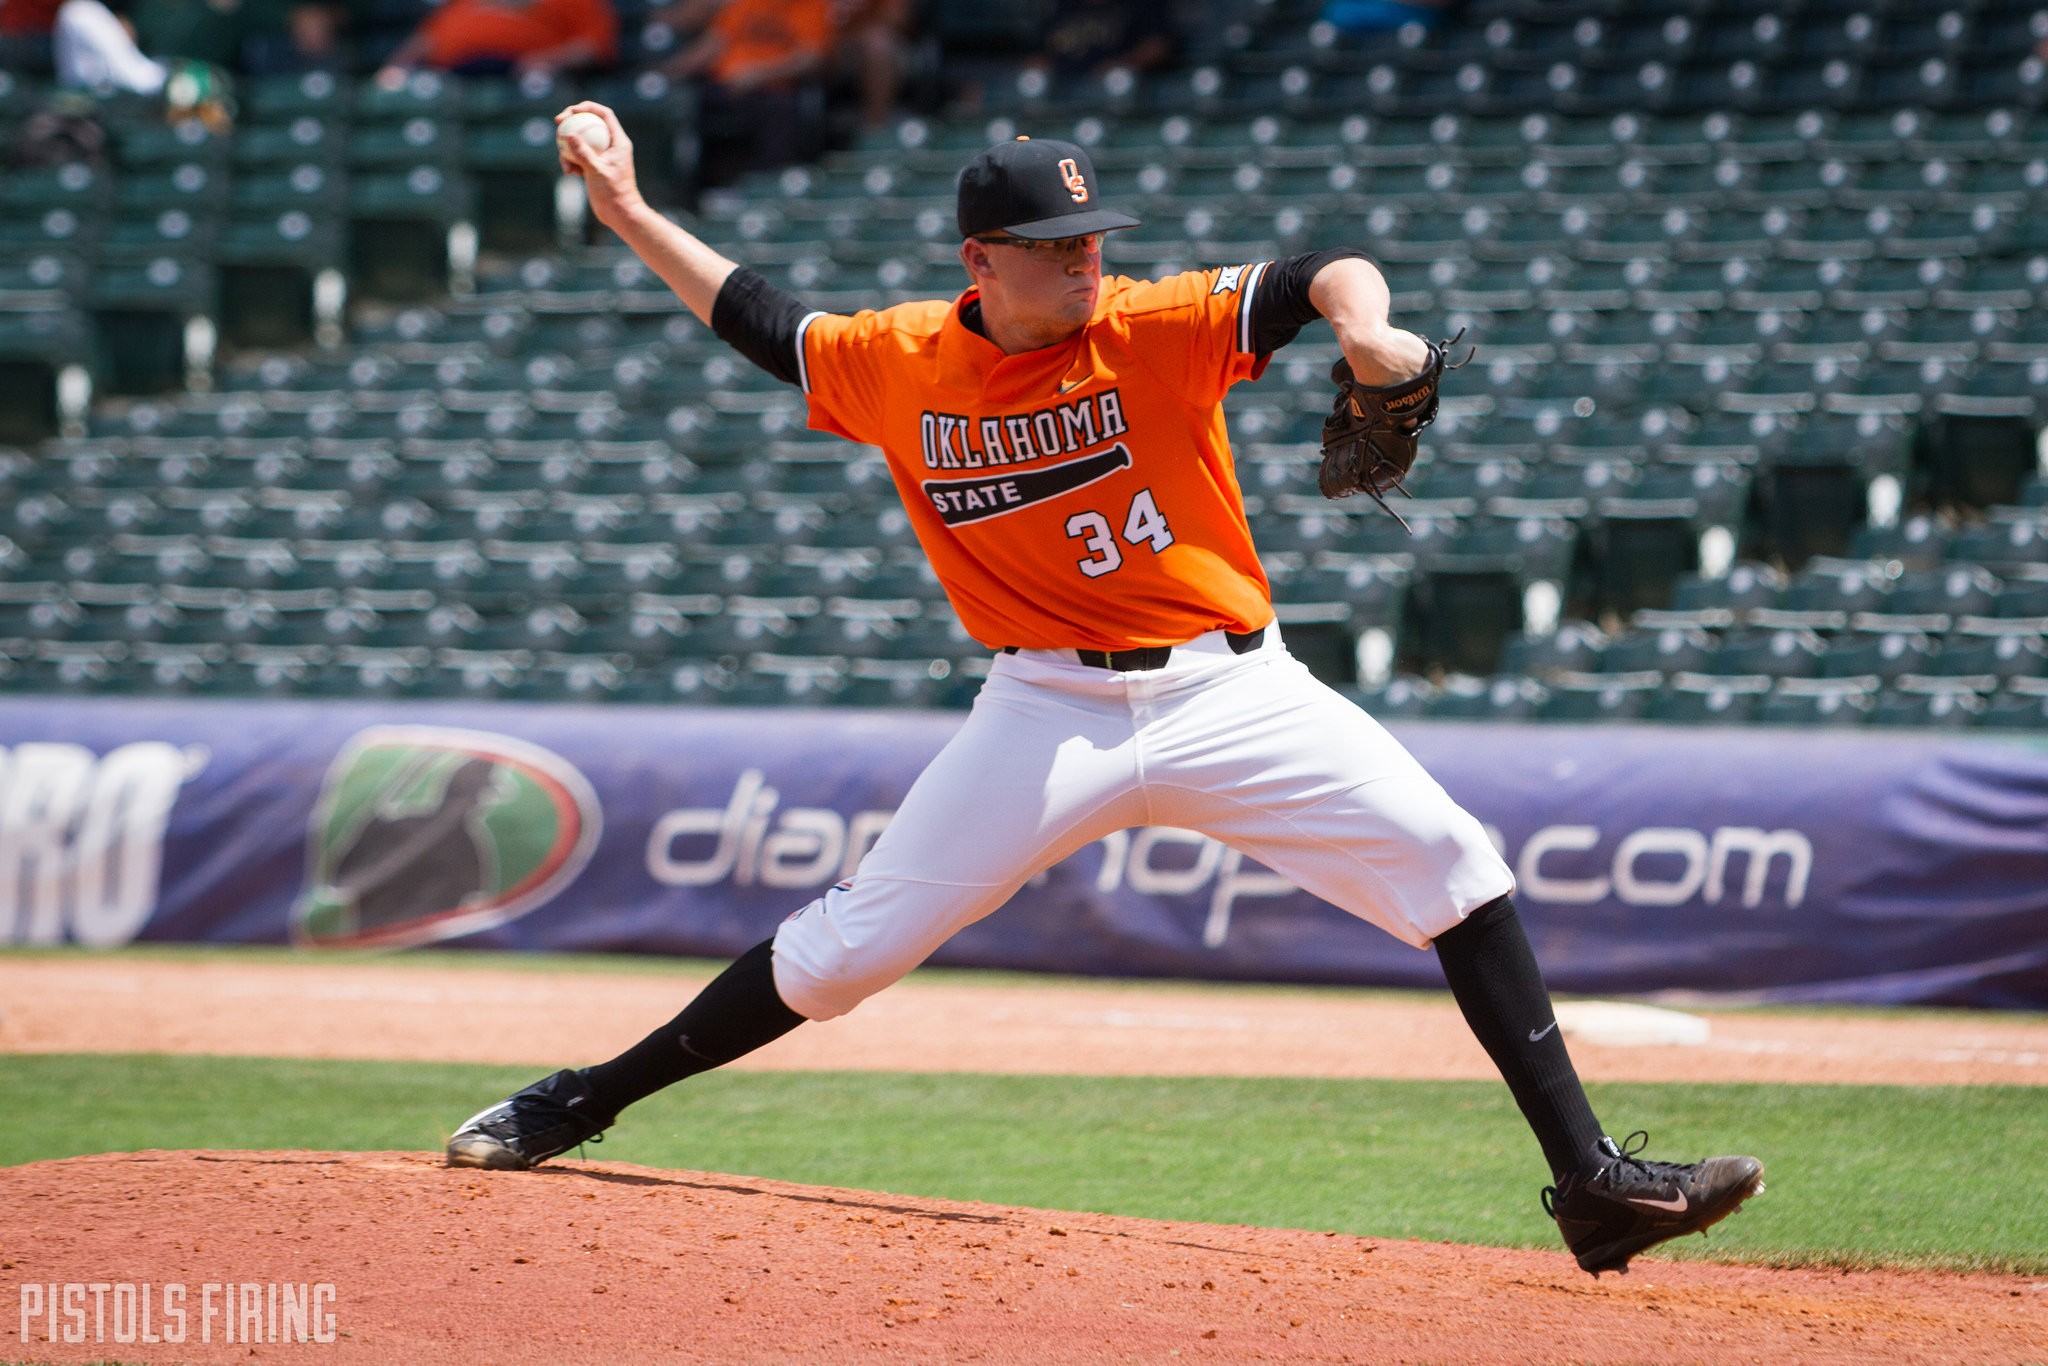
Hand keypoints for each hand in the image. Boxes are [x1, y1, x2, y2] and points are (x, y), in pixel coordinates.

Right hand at [554, 102, 642, 229]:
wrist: (619, 214)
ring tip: (567, 167)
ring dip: (568, 149)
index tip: (570, 111)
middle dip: (572, 123)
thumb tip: (569, 134)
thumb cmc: (614, 194)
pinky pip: (579, 156)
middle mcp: (611, 145)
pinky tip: (570, 173)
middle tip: (558, 124)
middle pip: (590, 123)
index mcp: (618, 141)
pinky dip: (571, 162)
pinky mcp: (595, 166)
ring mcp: (602, 155)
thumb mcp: (596, 172)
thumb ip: (583, 153)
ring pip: (581, 141)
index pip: (604, 114)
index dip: (587, 108)